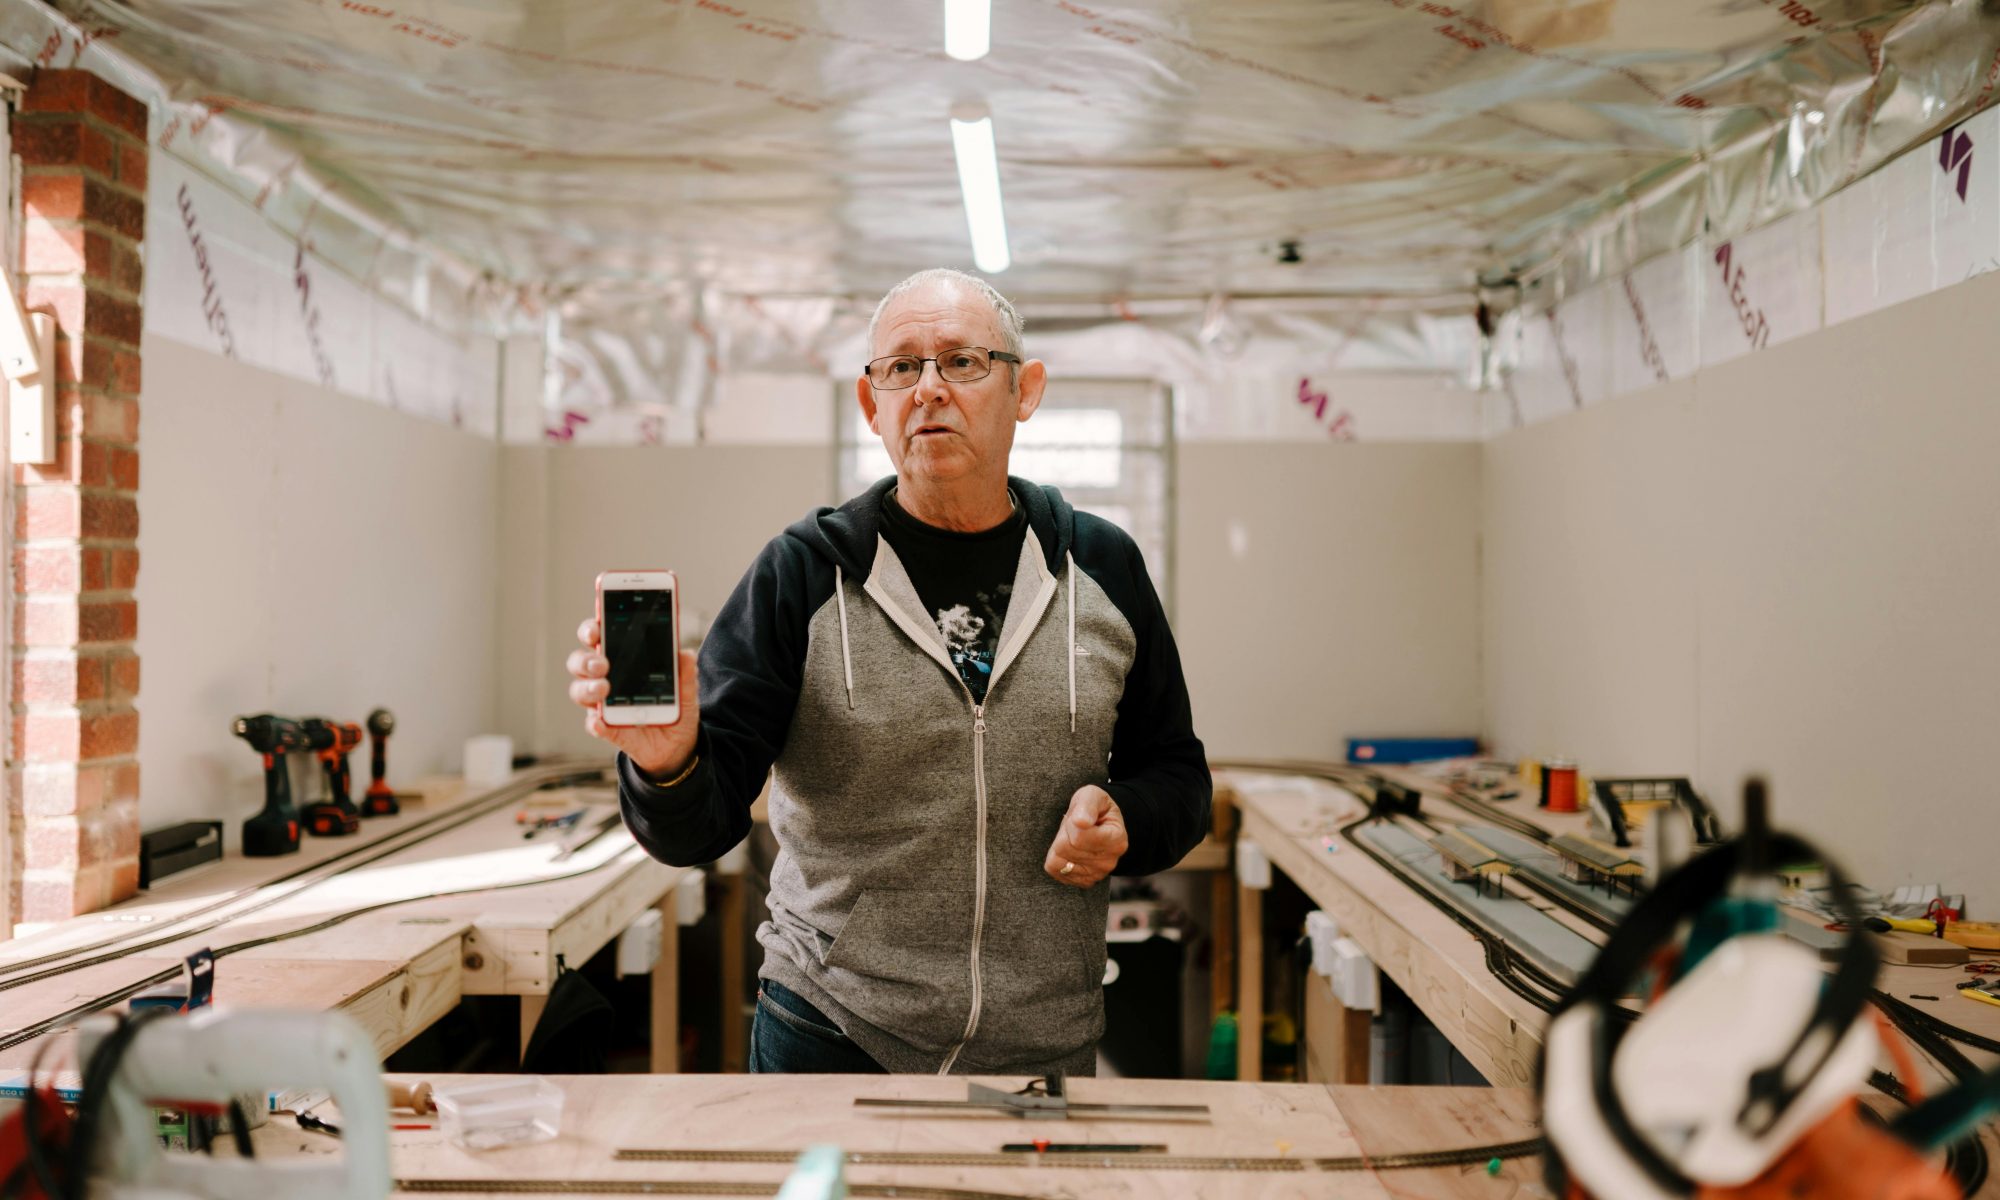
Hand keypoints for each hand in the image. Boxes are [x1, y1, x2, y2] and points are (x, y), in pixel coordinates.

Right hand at [567, 617, 699, 778]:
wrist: (677, 743)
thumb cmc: (674, 706)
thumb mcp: (687, 689)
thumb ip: (686, 673)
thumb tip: (686, 654)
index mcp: (622, 659)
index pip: (599, 637)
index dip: (591, 628)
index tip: (596, 625)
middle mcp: (605, 678)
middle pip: (580, 662)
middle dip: (586, 659)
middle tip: (602, 663)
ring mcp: (603, 704)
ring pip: (580, 690)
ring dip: (587, 687)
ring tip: (604, 688)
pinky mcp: (607, 729)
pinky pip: (593, 724)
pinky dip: (595, 723)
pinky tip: (600, 722)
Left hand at [1045, 785, 1126, 887]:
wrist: (1100, 824)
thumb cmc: (1096, 808)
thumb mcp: (1092, 796)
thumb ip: (1087, 805)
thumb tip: (1081, 822)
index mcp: (1117, 839)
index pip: (1079, 837)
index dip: (1072, 823)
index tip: (1080, 817)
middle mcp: (1109, 862)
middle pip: (1066, 849)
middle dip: (1064, 834)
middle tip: (1074, 827)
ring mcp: (1097, 874)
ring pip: (1059, 862)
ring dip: (1059, 846)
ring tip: (1072, 838)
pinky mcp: (1084, 882)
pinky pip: (1056, 871)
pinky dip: (1057, 859)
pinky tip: (1069, 851)